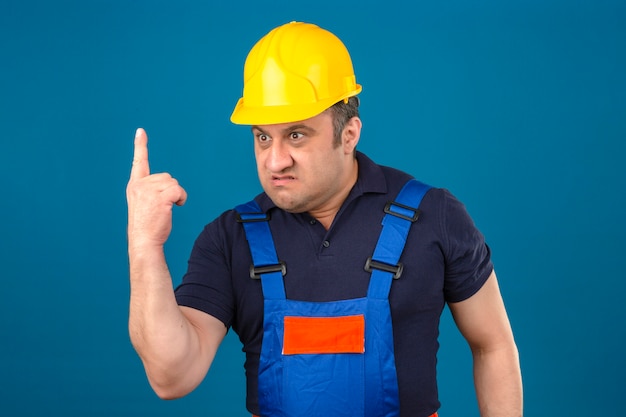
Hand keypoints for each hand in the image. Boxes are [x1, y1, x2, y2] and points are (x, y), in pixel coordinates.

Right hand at [126, 128, 186, 249]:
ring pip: (173, 183)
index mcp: (134, 185)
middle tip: (162, 206)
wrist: (143, 240)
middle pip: (166, 176)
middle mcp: (139, 184)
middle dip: (170, 190)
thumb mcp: (143, 203)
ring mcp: (149, 190)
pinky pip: (179, 190)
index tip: (140, 131)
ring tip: (166, 208)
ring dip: (176, 195)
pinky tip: (176, 207)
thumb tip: (169, 184)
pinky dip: (181, 198)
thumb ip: (150, 190)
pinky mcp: (160, 197)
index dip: (140, 146)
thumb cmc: (146, 225)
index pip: (138, 162)